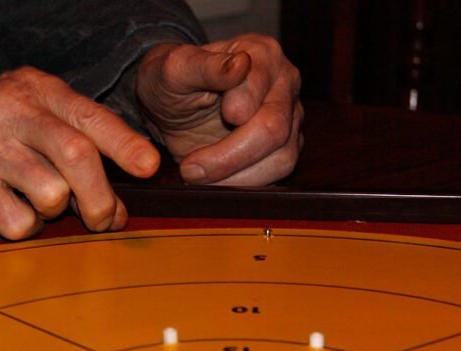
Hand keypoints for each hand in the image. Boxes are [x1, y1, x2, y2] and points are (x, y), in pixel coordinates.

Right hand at [0, 67, 159, 238]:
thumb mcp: (26, 114)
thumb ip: (73, 142)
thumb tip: (123, 203)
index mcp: (35, 88)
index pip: (92, 117)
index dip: (126, 145)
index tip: (149, 169)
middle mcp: (9, 108)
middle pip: (78, 156)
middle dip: (102, 198)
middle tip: (105, 219)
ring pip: (52, 194)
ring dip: (56, 212)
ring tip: (37, 202)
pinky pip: (18, 222)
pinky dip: (25, 227)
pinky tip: (8, 209)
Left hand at [135, 34, 303, 185]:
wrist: (171, 107)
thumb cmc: (172, 82)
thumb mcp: (175, 69)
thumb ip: (205, 65)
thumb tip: (240, 64)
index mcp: (263, 54)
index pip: (262, 86)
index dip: (239, 109)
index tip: (218, 120)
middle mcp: (284, 85)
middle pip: (275, 129)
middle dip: (229, 156)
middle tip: (190, 168)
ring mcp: (289, 120)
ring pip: (281, 159)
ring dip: (235, 177)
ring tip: (197, 177)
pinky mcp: (284, 149)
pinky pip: (275, 176)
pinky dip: (241, 186)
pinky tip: (213, 183)